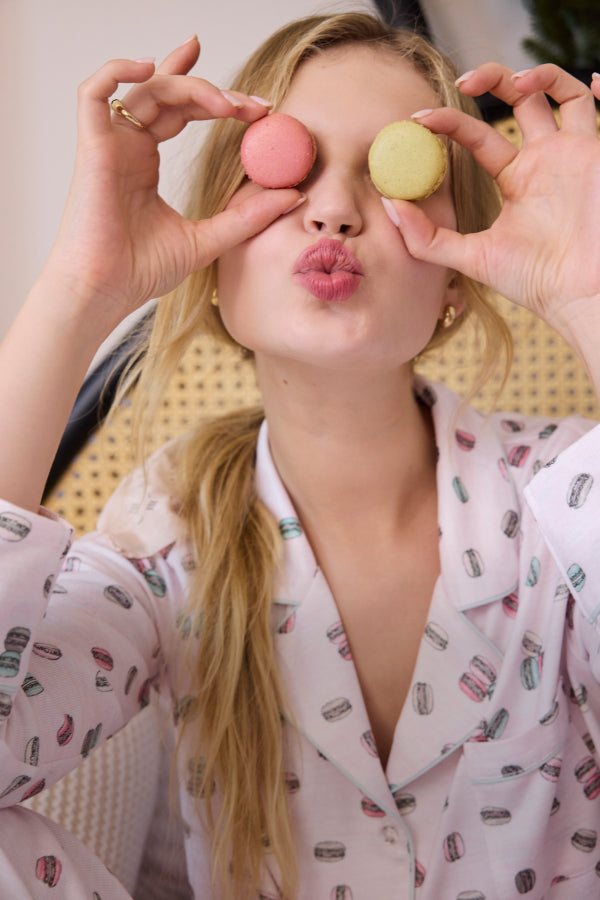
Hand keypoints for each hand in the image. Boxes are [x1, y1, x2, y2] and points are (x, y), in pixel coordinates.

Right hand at [43, 37, 300, 339]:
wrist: (108, 291)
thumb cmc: (141, 271)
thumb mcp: (209, 239)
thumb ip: (247, 216)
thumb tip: (294, 195)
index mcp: (145, 162)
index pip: (180, 111)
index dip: (217, 101)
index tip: (260, 109)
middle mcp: (126, 147)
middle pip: (168, 94)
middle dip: (214, 92)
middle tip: (256, 105)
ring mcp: (108, 145)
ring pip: (144, 88)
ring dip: (189, 86)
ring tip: (227, 104)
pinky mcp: (91, 147)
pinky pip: (93, 92)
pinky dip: (118, 70)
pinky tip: (154, 67)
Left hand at [383, 64, 599, 340]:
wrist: (580, 293)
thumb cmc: (534, 281)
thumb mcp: (472, 258)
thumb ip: (428, 237)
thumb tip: (389, 205)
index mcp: (515, 180)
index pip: (477, 136)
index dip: (449, 122)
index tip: (419, 119)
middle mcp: (543, 160)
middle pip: (518, 101)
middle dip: (491, 80)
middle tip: (463, 81)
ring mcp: (572, 152)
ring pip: (556, 93)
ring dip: (537, 75)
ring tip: (515, 80)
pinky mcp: (595, 152)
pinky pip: (592, 107)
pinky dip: (588, 85)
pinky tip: (585, 78)